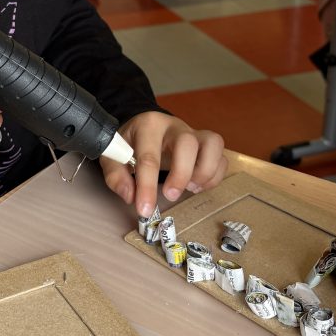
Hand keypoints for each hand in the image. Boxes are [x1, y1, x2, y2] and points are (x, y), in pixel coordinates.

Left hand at [99, 112, 226, 216]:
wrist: (144, 126)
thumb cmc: (130, 143)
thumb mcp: (113, 156)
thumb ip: (116, 176)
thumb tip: (130, 196)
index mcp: (148, 126)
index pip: (149, 156)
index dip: (147, 186)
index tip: (144, 209)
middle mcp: (175, 126)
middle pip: (188, 143)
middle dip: (181, 174)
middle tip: (170, 195)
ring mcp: (194, 133)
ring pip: (214, 144)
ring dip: (205, 172)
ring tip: (190, 188)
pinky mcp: (206, 144)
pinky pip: (222, 157)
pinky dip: (214, 176)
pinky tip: (197, 186)